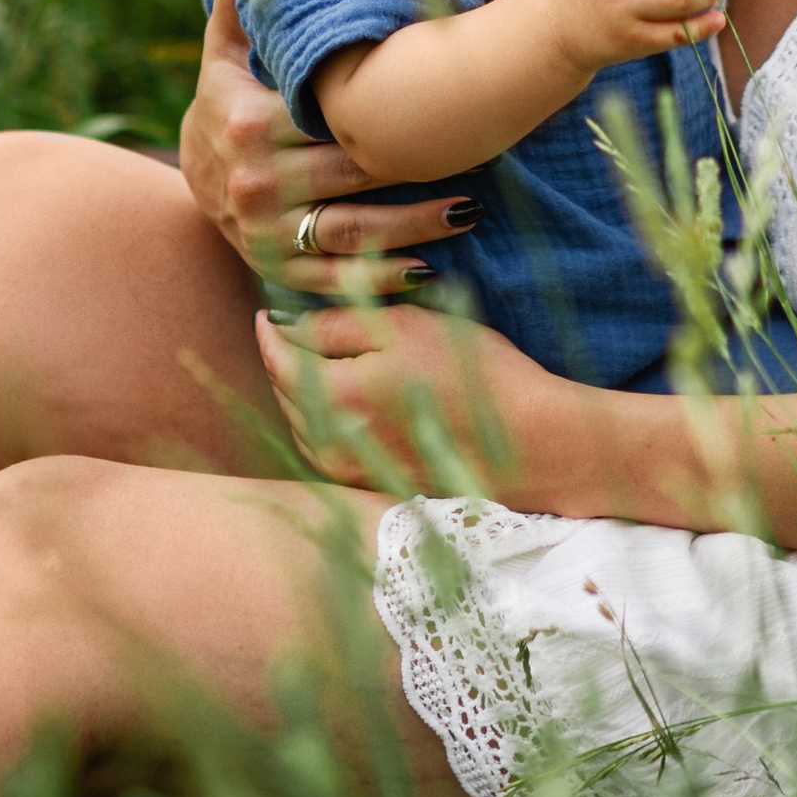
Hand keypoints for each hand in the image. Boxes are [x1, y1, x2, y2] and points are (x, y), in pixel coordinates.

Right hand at [184, 0, 477, 293]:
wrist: (195, 177)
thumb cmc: (226, 98)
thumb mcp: (226, 47)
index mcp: (245, 124)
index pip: (324, 121)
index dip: (384, 116)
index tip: (442, 102)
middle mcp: (254, 184)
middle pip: (349, 177)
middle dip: (415, 169)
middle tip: (484, 154)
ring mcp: (265, 235)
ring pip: (351, 234)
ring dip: (414, 227)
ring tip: (471, 208)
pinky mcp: (279, 274)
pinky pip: (336, 282)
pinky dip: (384, 281)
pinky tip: (435, 269)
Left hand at [256, 299, 572, 501]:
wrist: (529, 442)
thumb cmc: (472, 375)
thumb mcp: (406, 327)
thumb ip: (339, 324)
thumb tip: (290, 326)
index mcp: (334, 397)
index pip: (279, 359)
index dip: (270, 331)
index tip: (267, 311)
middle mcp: (330, 442)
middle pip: (287, 394)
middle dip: (285, 359)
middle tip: (292, 330)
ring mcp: (350, 470)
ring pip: (304, 424)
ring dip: (303, 392)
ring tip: (318, 362)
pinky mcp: (371, 484)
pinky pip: (326, 447)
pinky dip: (324, 420)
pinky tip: (347, 400)